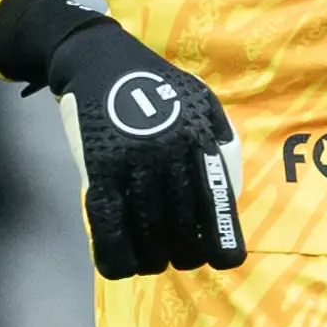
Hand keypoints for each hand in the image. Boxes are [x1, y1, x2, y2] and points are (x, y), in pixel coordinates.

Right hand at [46, 17, 245, 279]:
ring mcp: (130, 161)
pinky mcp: (96, 168)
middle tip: (180, 255)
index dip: (222, 241)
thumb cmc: (158, 86)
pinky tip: (119, 267)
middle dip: (185, 254)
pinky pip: (106, 223)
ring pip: (147, 233)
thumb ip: (222, 145)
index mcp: (199, 139)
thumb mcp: (202, 103)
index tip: (224, 260)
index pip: (217, 203)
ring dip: (152, 259)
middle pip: (183, 227)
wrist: (99, 59)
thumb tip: (230, 195)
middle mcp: (168, 153)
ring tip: (153, 260)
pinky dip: (114, 254)